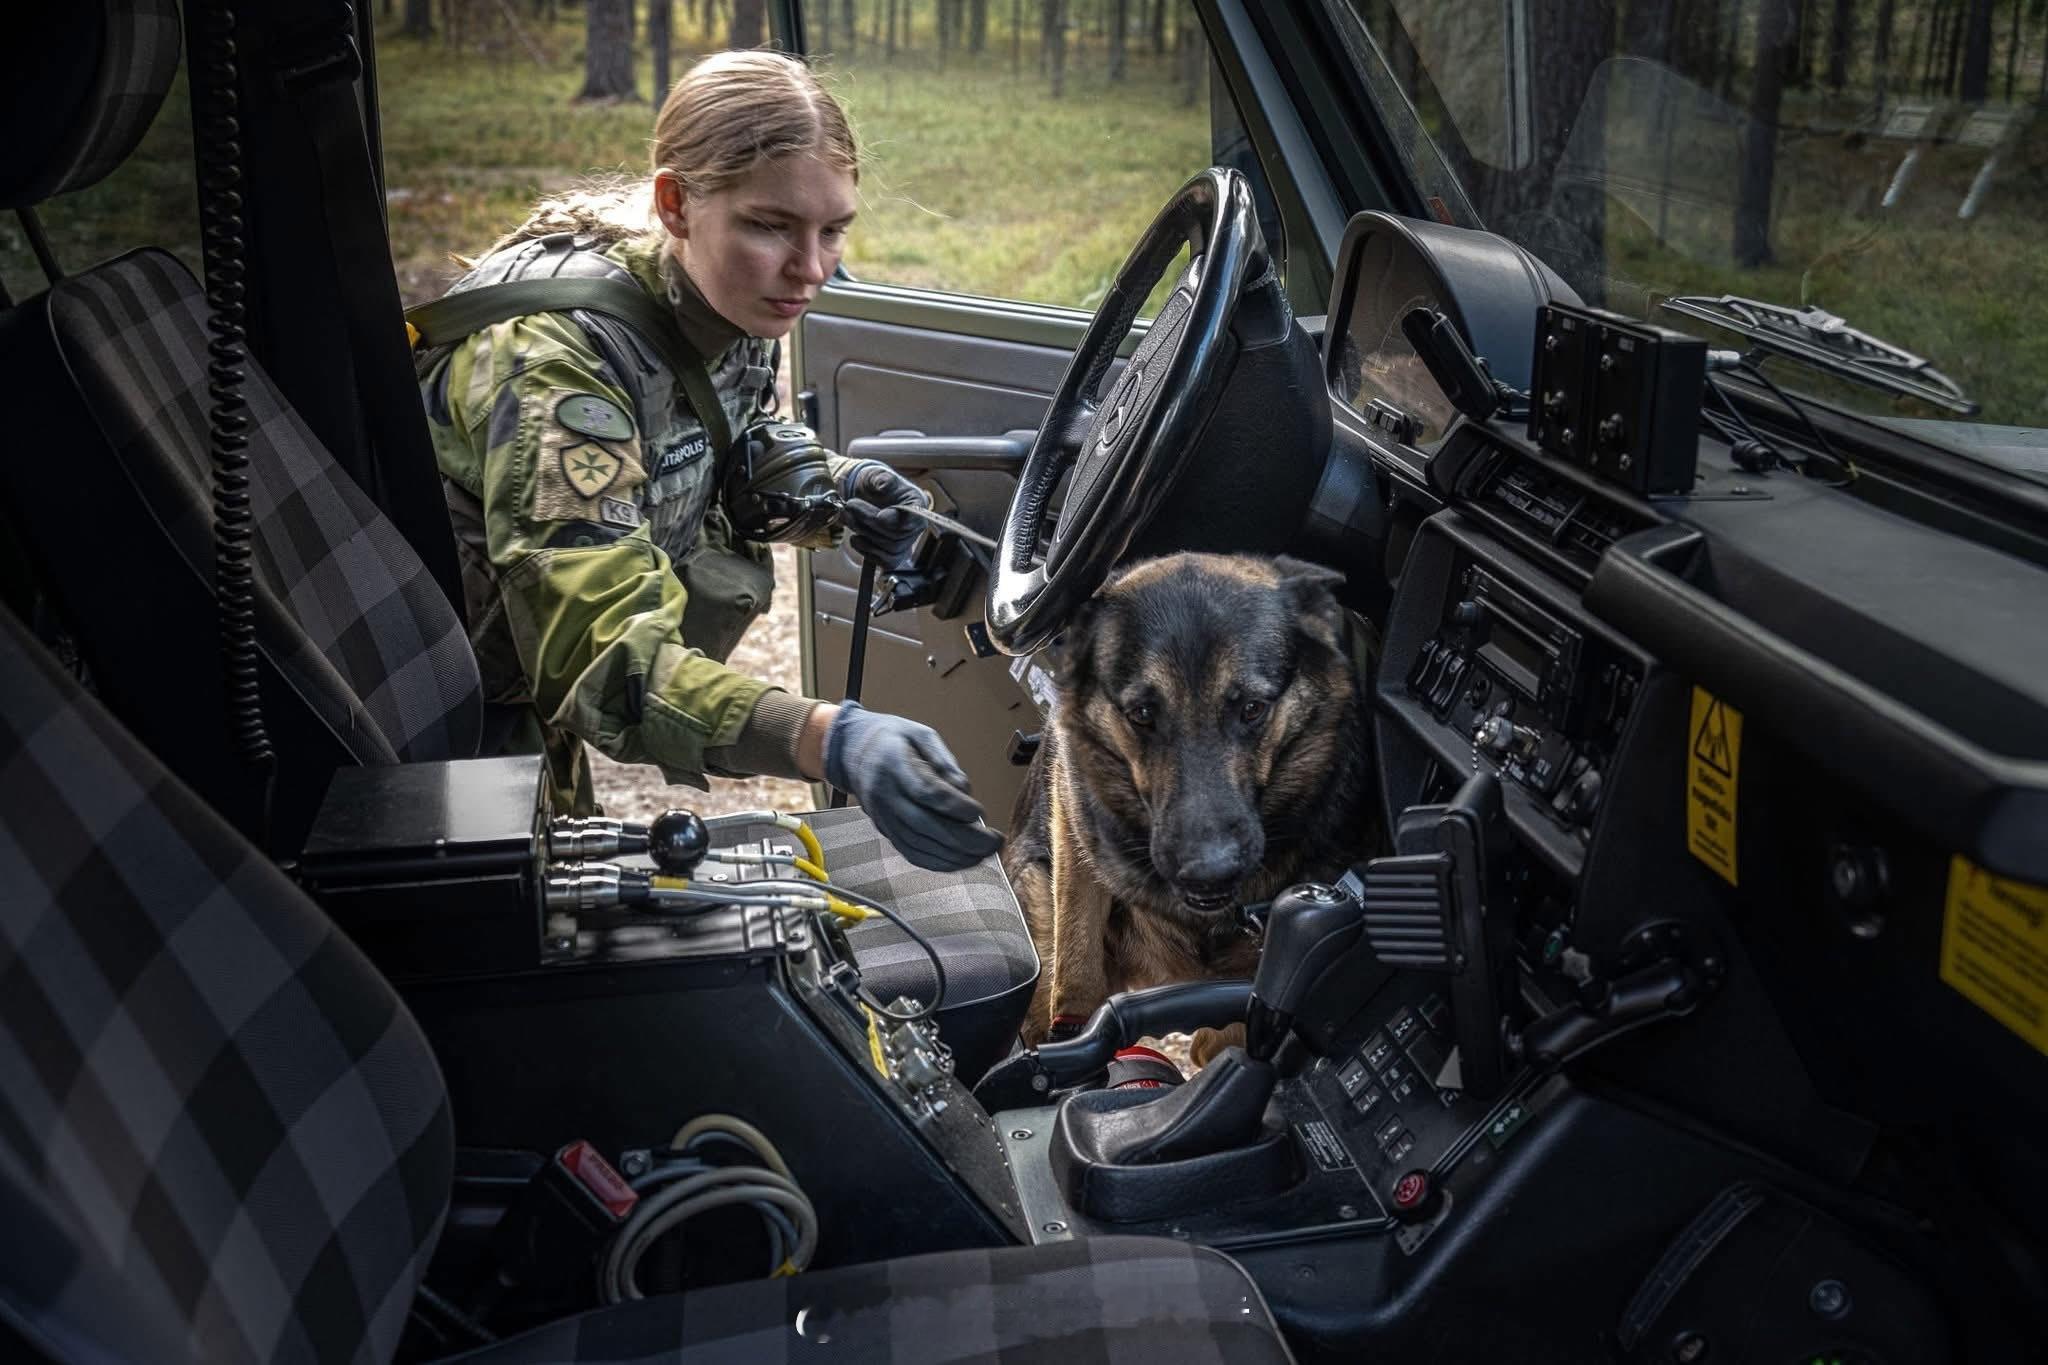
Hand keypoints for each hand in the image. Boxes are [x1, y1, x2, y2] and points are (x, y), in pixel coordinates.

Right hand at [824, 701, 1003, 871]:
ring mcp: (882, 817)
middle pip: (925, 825)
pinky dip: (939, 863)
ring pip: (919, 846)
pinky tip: (963, 861)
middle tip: (995, 842)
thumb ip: (945, 761)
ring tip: (986, 853)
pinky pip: (912, 854)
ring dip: (956, 856)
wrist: (852, 752)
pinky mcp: (885, 831)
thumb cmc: (893, 739)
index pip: (926, 792)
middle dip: (964, 840)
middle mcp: (884, 794)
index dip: (955, 807)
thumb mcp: (921, 734)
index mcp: (893, 764)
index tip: (980, 813)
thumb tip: (965, 791)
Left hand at [837, 461, 929, 569]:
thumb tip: (883, 484)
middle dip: (868, 521)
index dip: (897, 519)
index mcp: (916, 503)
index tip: (880, 516)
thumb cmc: (875, 485)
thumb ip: (881, 478)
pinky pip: (884, 561)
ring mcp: (905, 543)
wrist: (866, 496)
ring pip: (888, 549)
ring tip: (848, 518)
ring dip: (864, 534)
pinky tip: (856, 538)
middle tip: (850, 506)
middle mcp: (915, 526)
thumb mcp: (877, 475)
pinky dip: (866, 550)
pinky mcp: (893, 556)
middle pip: (896, 535)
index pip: (915, 518)